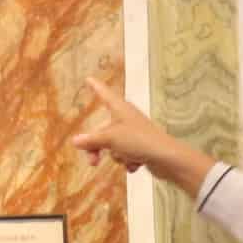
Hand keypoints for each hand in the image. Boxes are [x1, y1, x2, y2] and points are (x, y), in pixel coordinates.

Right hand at [73, 80, 216, 193]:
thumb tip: (75, 141)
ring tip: (126, 159)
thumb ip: (92, 140)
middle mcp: (127, 118)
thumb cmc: (138, 140)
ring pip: (114, 145)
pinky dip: (129, 161)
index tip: (89, 78)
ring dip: (117, 156)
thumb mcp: (110, 139)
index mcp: (120, 108)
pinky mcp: (142, 147)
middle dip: (98, 147)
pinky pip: (126, 154)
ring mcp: (135, 133)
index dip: (96, 87)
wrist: (166, 158)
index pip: (104, 94)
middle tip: (93, 161)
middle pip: (104, 130)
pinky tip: (136, 164)